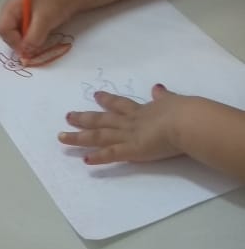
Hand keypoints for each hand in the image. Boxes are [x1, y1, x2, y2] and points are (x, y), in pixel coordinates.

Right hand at [0, 0, 76, 56]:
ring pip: (15, 41)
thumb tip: (26, 51)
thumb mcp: (45, 19)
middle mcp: (9, 15)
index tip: (28, 49)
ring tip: (40, 41)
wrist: (67, 0)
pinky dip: (31, 44)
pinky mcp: (23, 27)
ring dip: (26, 46)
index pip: (3, 29)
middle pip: (7, 37)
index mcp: (10, 8)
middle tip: (35, 48)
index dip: (14, 41)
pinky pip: (22, 41)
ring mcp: (16, 22)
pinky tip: (40, 40)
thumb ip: (34, 36)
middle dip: (20, 45)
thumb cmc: (55, 4)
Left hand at [59, 85, 185, 164]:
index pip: (120, 104)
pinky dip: (98, 157)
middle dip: (83, 118)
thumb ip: (164, 96)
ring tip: (61, 138)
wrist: (187, 122)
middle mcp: (130, 122)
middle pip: (101, 119)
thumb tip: (158, 88)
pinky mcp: (132, 150)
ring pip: (98, 136)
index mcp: (142, 111)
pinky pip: (111, 154)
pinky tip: (85, 160)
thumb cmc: (185, 112)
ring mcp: (128, 136)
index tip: (95, 95)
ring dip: (79, 137)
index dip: (107, 100)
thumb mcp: (173, 100)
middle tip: (67, 116)